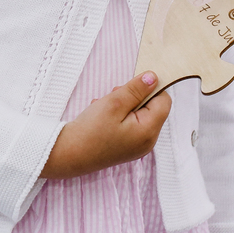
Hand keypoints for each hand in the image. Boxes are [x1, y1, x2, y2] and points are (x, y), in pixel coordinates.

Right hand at [39, 71, 171, 178]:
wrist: (69, 155)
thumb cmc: (90, 130)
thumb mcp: (114, 103)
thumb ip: (136, 89)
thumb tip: (153, 78)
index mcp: (149, 131)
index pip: (164, 101)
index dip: (151, 88)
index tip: (131, 84)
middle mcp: (148, 141)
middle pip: (152, 109)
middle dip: (135, 97)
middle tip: (114, 96)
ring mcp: (138, 147)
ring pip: (140, 116)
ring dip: (124, 106)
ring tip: (105, 107)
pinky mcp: (127, 148)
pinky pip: (131, 126)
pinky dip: (119, 117)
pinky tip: (103, 117)